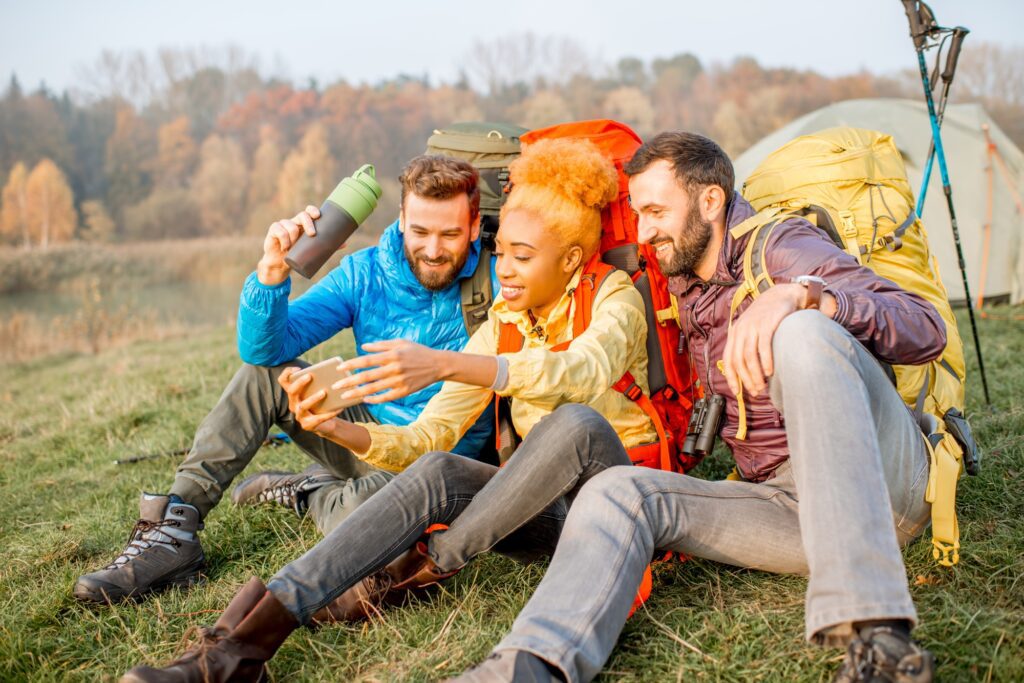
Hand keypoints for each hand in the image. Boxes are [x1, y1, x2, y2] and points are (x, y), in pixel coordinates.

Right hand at [257, 205, 319, 284]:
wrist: (280, 264)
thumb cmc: (297, 255)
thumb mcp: (311, 250)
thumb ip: (327, 246)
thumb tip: (346, 243)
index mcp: (304, 224)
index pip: (308, 212)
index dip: (312, 210)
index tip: (318, 215)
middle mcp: (294, 222)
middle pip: (302, 215)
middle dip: (308, 222)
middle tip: (312, 234)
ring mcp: (283, 225)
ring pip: (291, 226)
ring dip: (293, 238)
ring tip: (292, 247)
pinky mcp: (273, 230)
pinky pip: (280, 231)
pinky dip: (284, 240)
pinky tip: (285, 248)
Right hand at [277, 366, 342, 433]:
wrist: (326, 424)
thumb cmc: (322, 404)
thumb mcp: (318, 392)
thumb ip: (319, 383)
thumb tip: (329, 372)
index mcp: (294, 394)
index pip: (283, 381)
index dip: (287, 373)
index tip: (298, 369)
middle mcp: (293, 404)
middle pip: (291, 391)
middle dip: (300, 383)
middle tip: (310, 376)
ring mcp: (299, 415)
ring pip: (303, 405)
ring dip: (313, 398)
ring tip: (324, 392)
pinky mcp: (307, 425)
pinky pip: (318, 419)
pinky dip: (329, 414)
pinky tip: (338, 409)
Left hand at [332, 340, 446, 403]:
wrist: (438, 364)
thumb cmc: (417, 351)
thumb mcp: (401, 343)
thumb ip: (381, 345)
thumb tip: (363, 347)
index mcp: (392, 355)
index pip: (367, 360)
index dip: (352, 364)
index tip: (339, 368)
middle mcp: (394, 368)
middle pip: (367, 376)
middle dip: (349, 382)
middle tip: (335, 387)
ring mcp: (400, 381)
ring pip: (374, 389)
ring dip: (358, 393)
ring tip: (345, 397)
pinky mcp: (405, 391)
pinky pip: (386, 397)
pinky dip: (375, 399)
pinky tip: (365, 399)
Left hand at [722, 283, 803, 396]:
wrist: (781, 295)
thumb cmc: (766, 316)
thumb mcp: (750, 329)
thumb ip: (745, 345)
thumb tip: (744, 371)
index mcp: (735, 333)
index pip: (728, 359)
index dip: (731, 377)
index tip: (737, 391)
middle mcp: (741, 330)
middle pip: (739, 361)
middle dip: (746, 380)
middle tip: (755, 391)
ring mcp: (753, 327)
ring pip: (750, 357)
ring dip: (755, 375)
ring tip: (762, 386)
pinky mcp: (767, 324)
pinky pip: (764, 347)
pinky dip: (766, 362)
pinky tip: (770, 372)